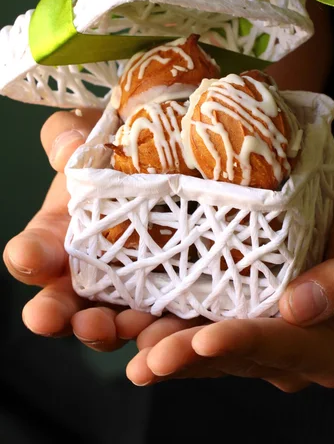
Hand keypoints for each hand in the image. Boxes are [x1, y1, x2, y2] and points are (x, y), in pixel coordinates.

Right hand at [3, 109, 160, 350]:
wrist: (172, 155)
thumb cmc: (120, 144)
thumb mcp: (90, 131)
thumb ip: (67, 134)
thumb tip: (67, 149)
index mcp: (60, 234)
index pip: (34, 252)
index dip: (27, 256)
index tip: (28, 255)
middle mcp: (88, 269)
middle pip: (64, 303)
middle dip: (55, 312)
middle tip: (50, 317)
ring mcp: (129, 288)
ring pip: (110, 322)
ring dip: (104, 330)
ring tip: (109, 327)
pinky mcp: (172, 297)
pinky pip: (164, 322)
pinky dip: (161, 334)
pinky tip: (164, 335)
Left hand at [126, 189, 333, 390]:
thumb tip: (300, 307)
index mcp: (331, 347)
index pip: (283, 347)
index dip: (243, 343)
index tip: (206, 339)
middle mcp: (293, 353)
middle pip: (238, 357)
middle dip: (191, 357)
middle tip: (148, 361)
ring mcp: (267, 339)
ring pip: (213, 349)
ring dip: (171, 347)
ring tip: (129, 346)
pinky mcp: (246, 316)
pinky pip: (207, 324)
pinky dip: (173, 323)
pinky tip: (137, 320)